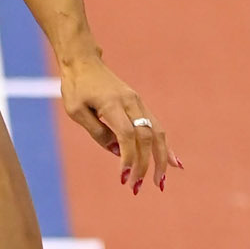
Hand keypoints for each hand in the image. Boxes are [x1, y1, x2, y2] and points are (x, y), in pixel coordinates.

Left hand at [60, 56, 180, 196]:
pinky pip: (157, 127)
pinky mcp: (140, 105)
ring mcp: (138, 103)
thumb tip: (116, 151)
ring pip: (157, 132)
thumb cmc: (76, 86)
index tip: (124, 177)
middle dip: (145, 164)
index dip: (129, 157)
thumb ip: (96, 131)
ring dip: (161, 159)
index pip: (127, 135)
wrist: (84, 61)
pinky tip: (174, 163)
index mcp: (112, 104)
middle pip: (146, 137)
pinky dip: (165, 146)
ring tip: (161, 182)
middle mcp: (131, 102)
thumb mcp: (76, 110)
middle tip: (138, 187)